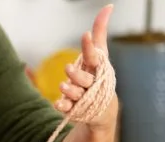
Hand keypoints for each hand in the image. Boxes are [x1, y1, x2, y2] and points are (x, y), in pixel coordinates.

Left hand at [55, 4, 117, 131]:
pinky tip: (57, 104)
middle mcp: (92, 83)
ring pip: (76, 94)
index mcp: (98, 69)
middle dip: (77, 74)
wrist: (102, 109)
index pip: (94, 56)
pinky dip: (63, 106)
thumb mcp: (100, 54)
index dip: (89, 46)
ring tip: (62, 85)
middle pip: (85, 79)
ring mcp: (84, 97)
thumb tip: (108, 6)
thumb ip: (100, 32)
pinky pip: (68, 108)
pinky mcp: (76, 109)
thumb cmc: (98, 75)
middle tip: (67, 68)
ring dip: (69, 90)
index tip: (85, 34)